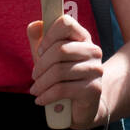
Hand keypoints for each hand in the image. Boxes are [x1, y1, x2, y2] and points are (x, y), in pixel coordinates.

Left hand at [27, 14, 104, 129]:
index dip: (48, 35)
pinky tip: (40, 99)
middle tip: (34, 76)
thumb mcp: (47, 57)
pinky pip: (62, 89)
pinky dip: (46, 95)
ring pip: (59, 71)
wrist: (83, 106)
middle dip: (41, 65)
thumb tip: (35, 25)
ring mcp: (95, 69)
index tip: (40, 50)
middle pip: (60, 49)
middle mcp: (93, 50)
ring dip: (41, 83)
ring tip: (36, 90)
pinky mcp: (94, 89)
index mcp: (82, 38)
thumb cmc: (63, 77)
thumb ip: (39, 39)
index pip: (66, 23)